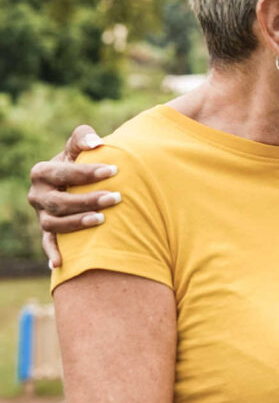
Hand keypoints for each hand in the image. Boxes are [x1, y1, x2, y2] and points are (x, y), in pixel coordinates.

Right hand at [27, 125, 120, 268]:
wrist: (75, 183)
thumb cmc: (80, 162)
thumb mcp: (79, 148)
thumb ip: (84, 138)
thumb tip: (96, 142)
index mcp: (42, 172)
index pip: (63, 172)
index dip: (87, 172)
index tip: (114, 170)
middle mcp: (38, 195)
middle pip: (59, 201)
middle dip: (87, 199)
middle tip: (116, 197)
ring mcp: (41, 215)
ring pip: (53, 224)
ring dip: (76, 223)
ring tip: (102, 219)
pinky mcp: (48, 232)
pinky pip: (48, 244)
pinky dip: (52, 253)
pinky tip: (59, 263)